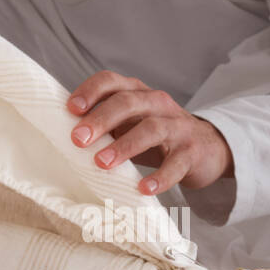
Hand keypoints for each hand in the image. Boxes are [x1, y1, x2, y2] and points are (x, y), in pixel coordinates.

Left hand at [67, 71, 233, 196]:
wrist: (207, 148)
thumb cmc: (156, 136)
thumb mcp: (130, 123)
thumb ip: (104, 124)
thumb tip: (61, 134)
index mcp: (138, 93)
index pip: (112, 82)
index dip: (91, 92)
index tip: (70, 109)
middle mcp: (158, 104)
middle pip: (128, 103)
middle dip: (101, 120)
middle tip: (78, 140)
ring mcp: (178, 127)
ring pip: (151, 129)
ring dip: (125, 146)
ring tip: (102, 164)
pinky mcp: (192, 153)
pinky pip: (176, 164)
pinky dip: (159, 177)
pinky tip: (142, 188)